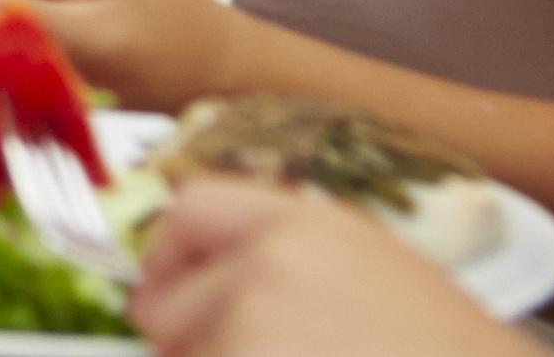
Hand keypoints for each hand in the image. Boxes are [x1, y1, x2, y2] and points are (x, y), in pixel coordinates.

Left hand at [131, 181, 515, 356]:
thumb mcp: (389, 286)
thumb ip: (297, 271)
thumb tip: (197, 293)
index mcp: (310, 228)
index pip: (191, 211)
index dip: (168, 261)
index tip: (165, 300)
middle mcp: (267, 270)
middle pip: (169, 308)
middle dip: (196, 350)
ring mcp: (248, 339)